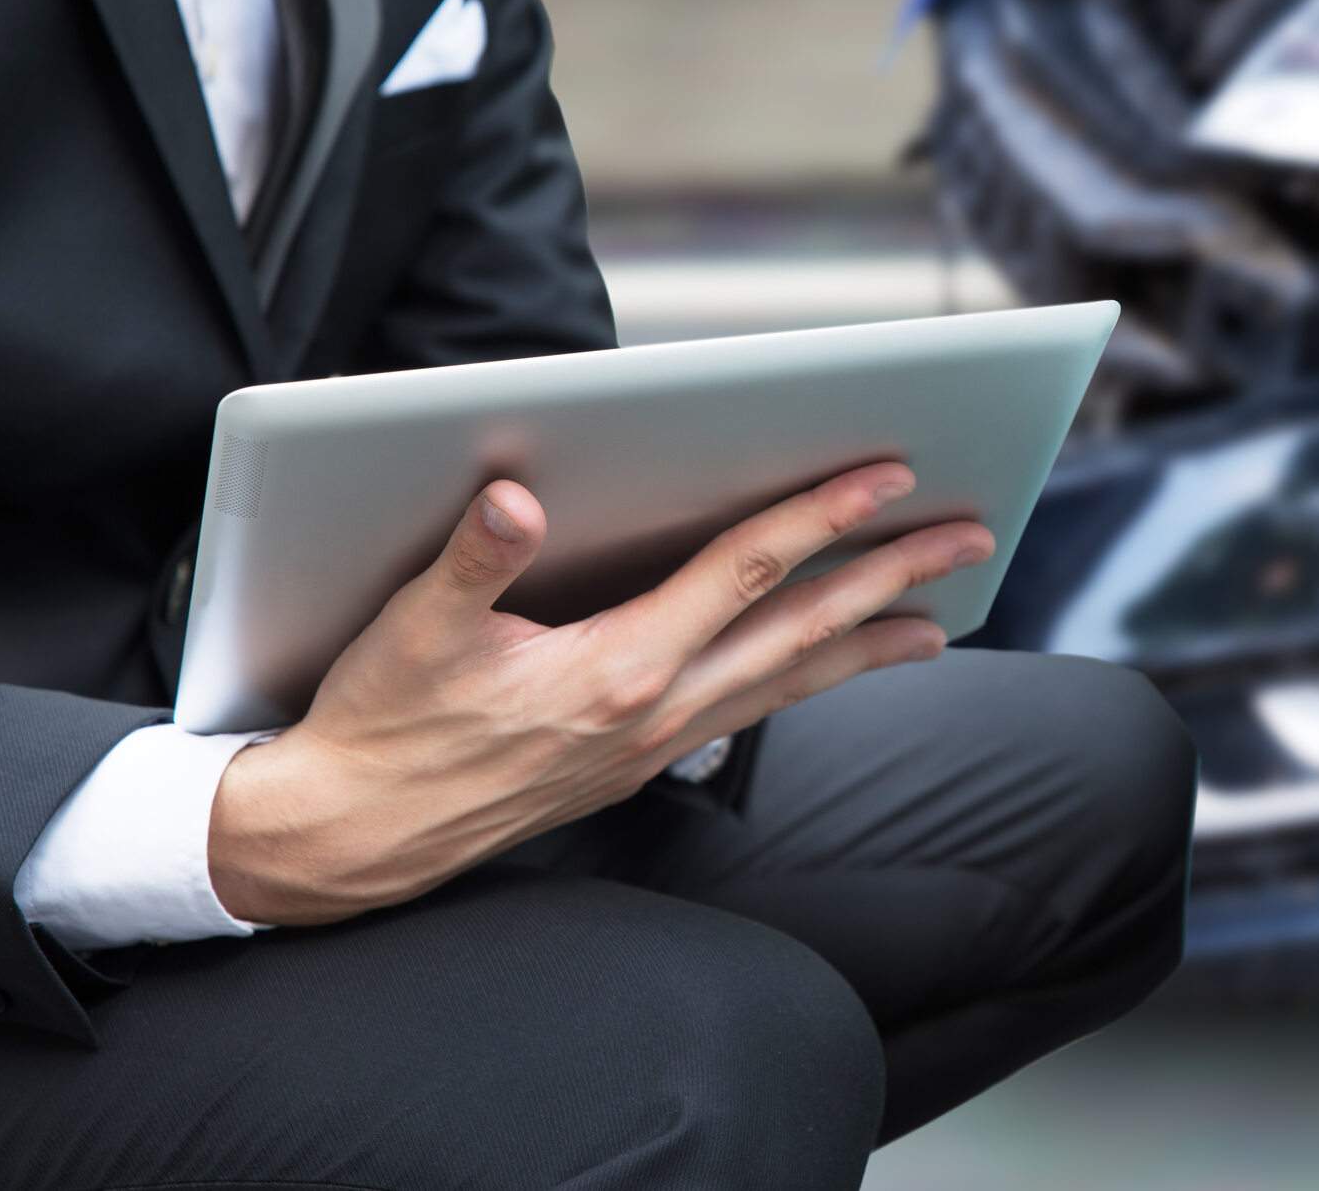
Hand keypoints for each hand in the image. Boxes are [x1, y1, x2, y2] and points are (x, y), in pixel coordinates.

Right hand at [207, 461, 988, 925]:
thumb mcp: (411, 631)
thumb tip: (517, 496)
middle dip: (890, 578)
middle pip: (800, 631)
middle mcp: (655, 711)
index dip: (818, 518)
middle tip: (970, 538)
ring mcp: (653, 747)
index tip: (888, 477)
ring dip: (868, 641)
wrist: (348, 841)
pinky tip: (824, 668)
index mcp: (615, 669)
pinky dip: (803, 683)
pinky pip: (748, 712)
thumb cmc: (378, 726)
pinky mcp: (635, 765)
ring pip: (787, 682)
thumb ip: (473, 560)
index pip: (743, 573)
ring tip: (938, 617)